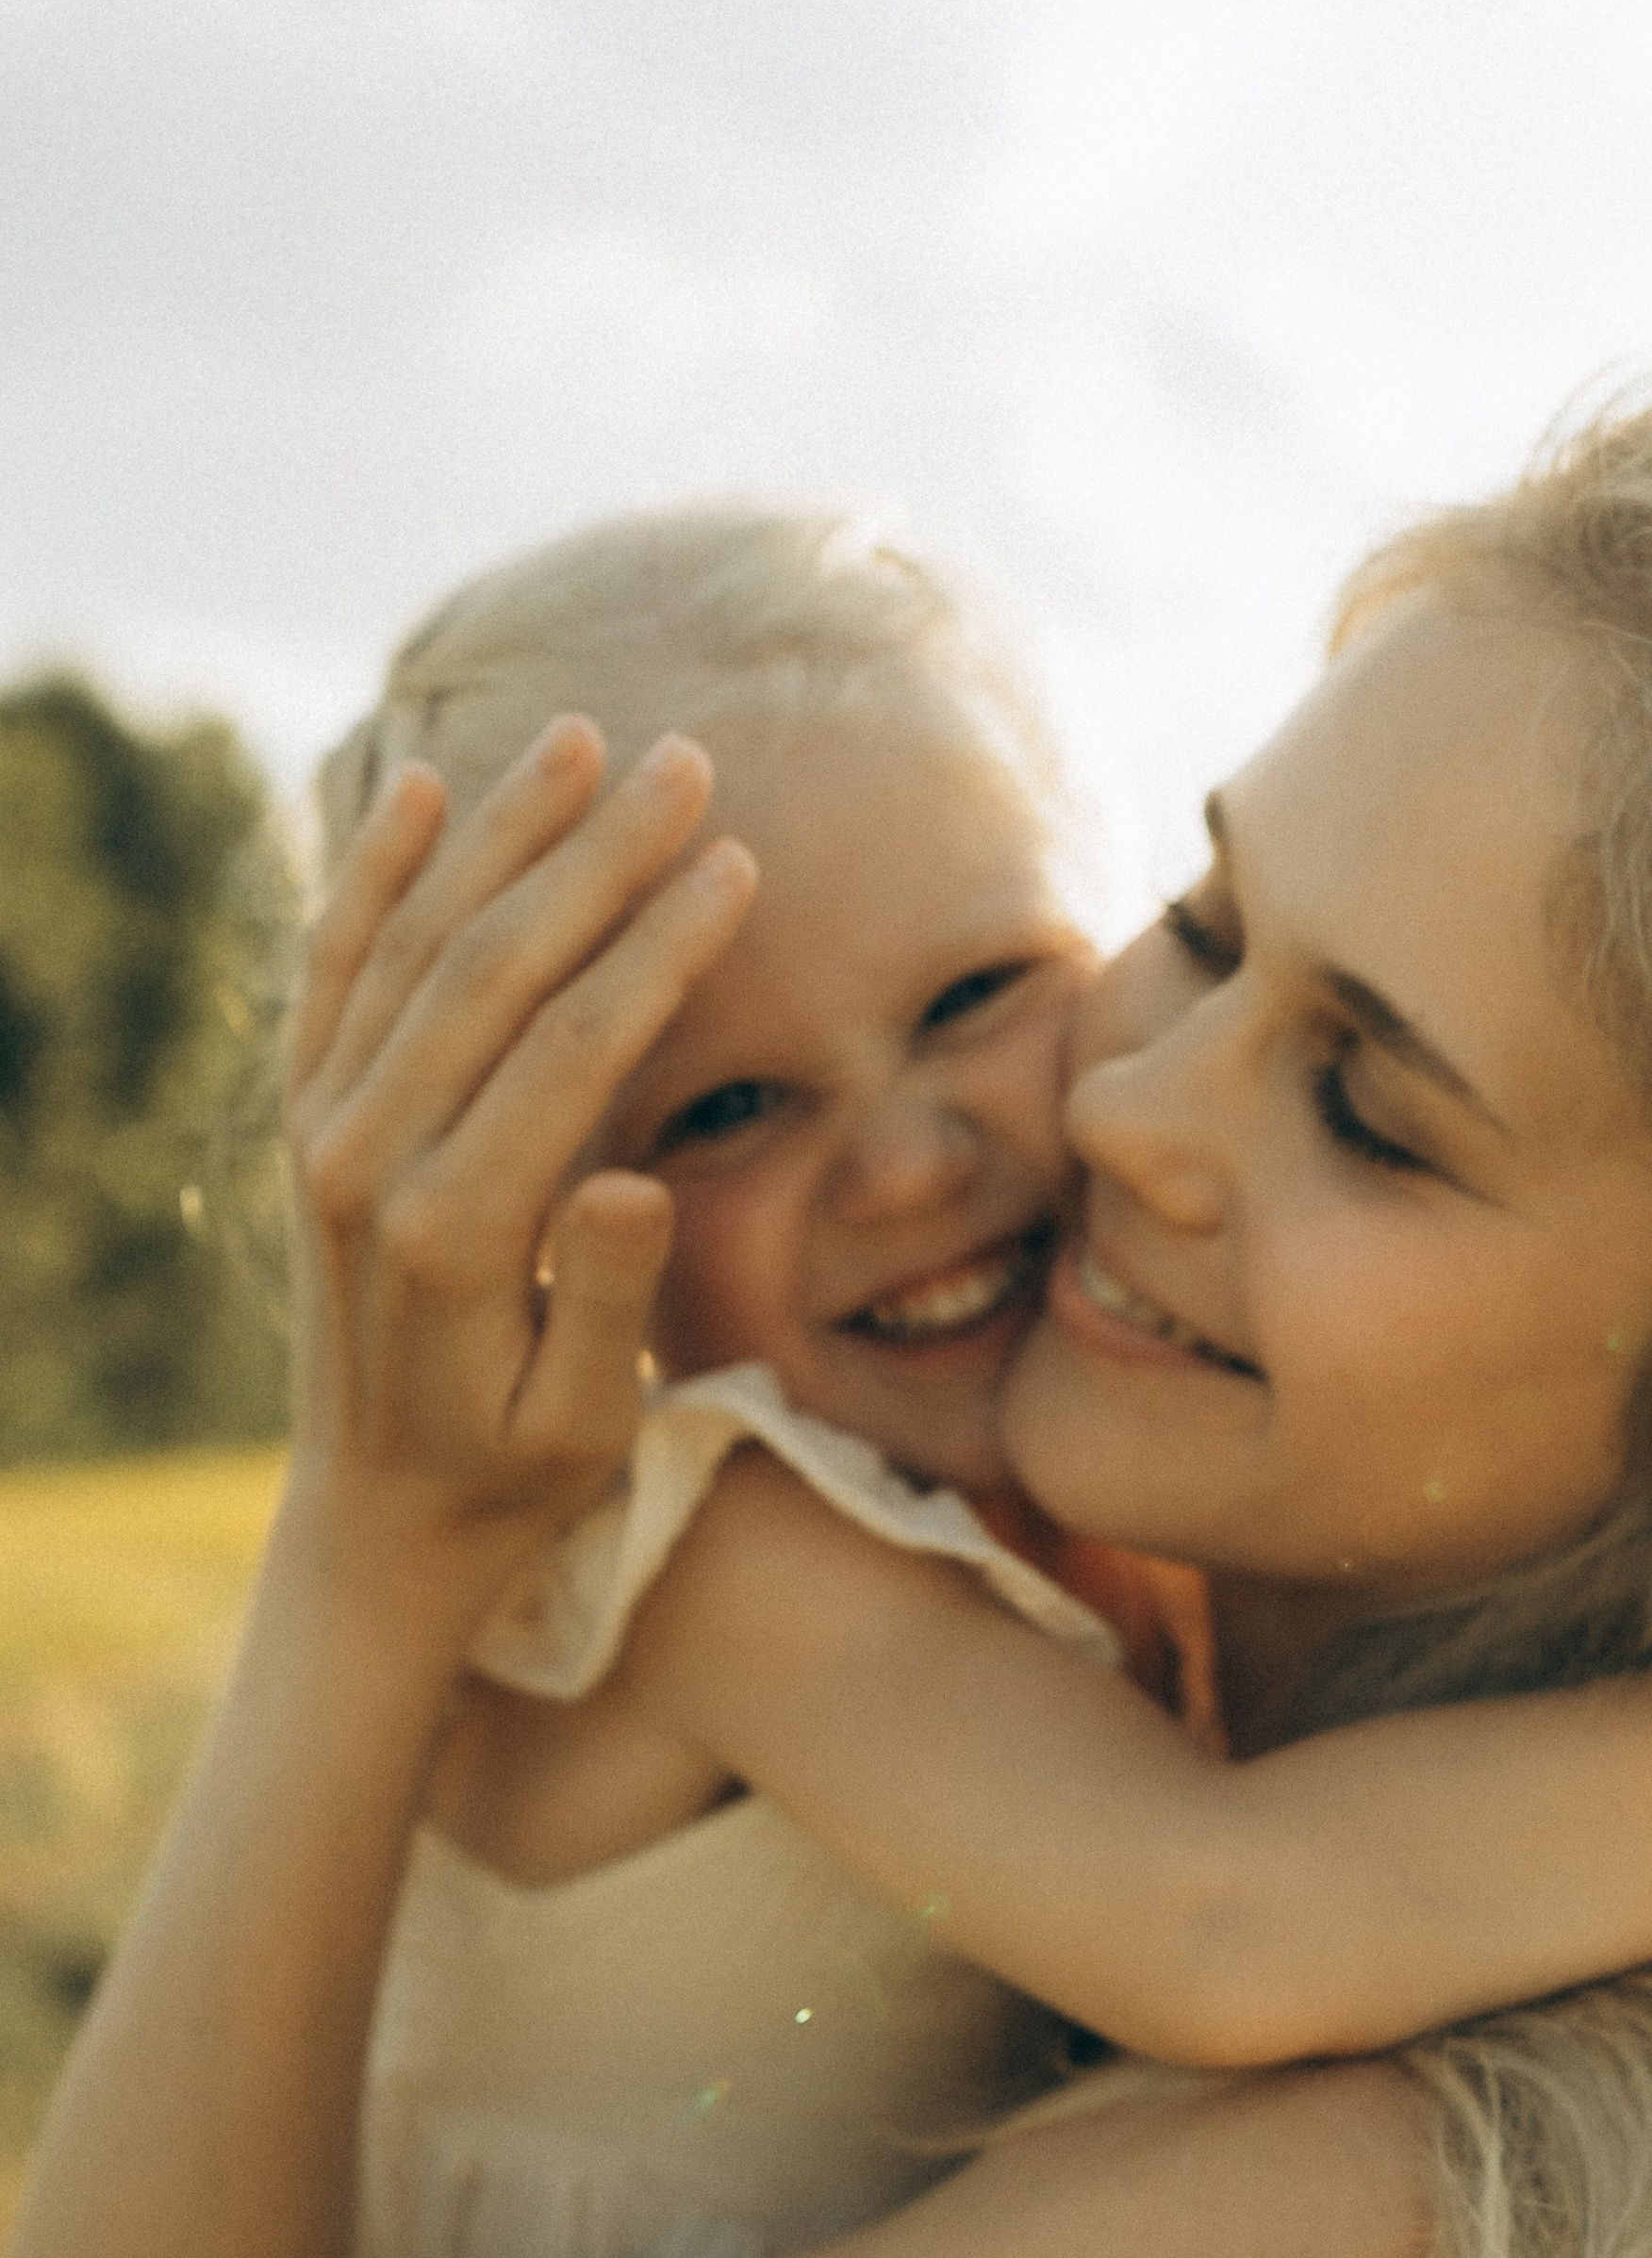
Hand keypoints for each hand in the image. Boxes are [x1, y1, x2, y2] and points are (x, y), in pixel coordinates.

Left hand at [278, 717, 757, 1622]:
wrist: (376, 1518)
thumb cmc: (516, 1477)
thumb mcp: (585, 1428)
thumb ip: (607, 1305)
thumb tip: (631, 1176)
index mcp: (450, 1233)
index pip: (569, 1048)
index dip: (657, 948)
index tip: (737, 863)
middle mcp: (367, 1162)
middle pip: (491, 968)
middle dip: (595, 856)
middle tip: (688, 764)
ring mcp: (324, 1134)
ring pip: (413, 946)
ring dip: (499, 835)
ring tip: (580, 739)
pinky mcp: (308, 1123)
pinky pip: (332, 970)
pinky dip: (370, 875)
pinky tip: (416, 793)